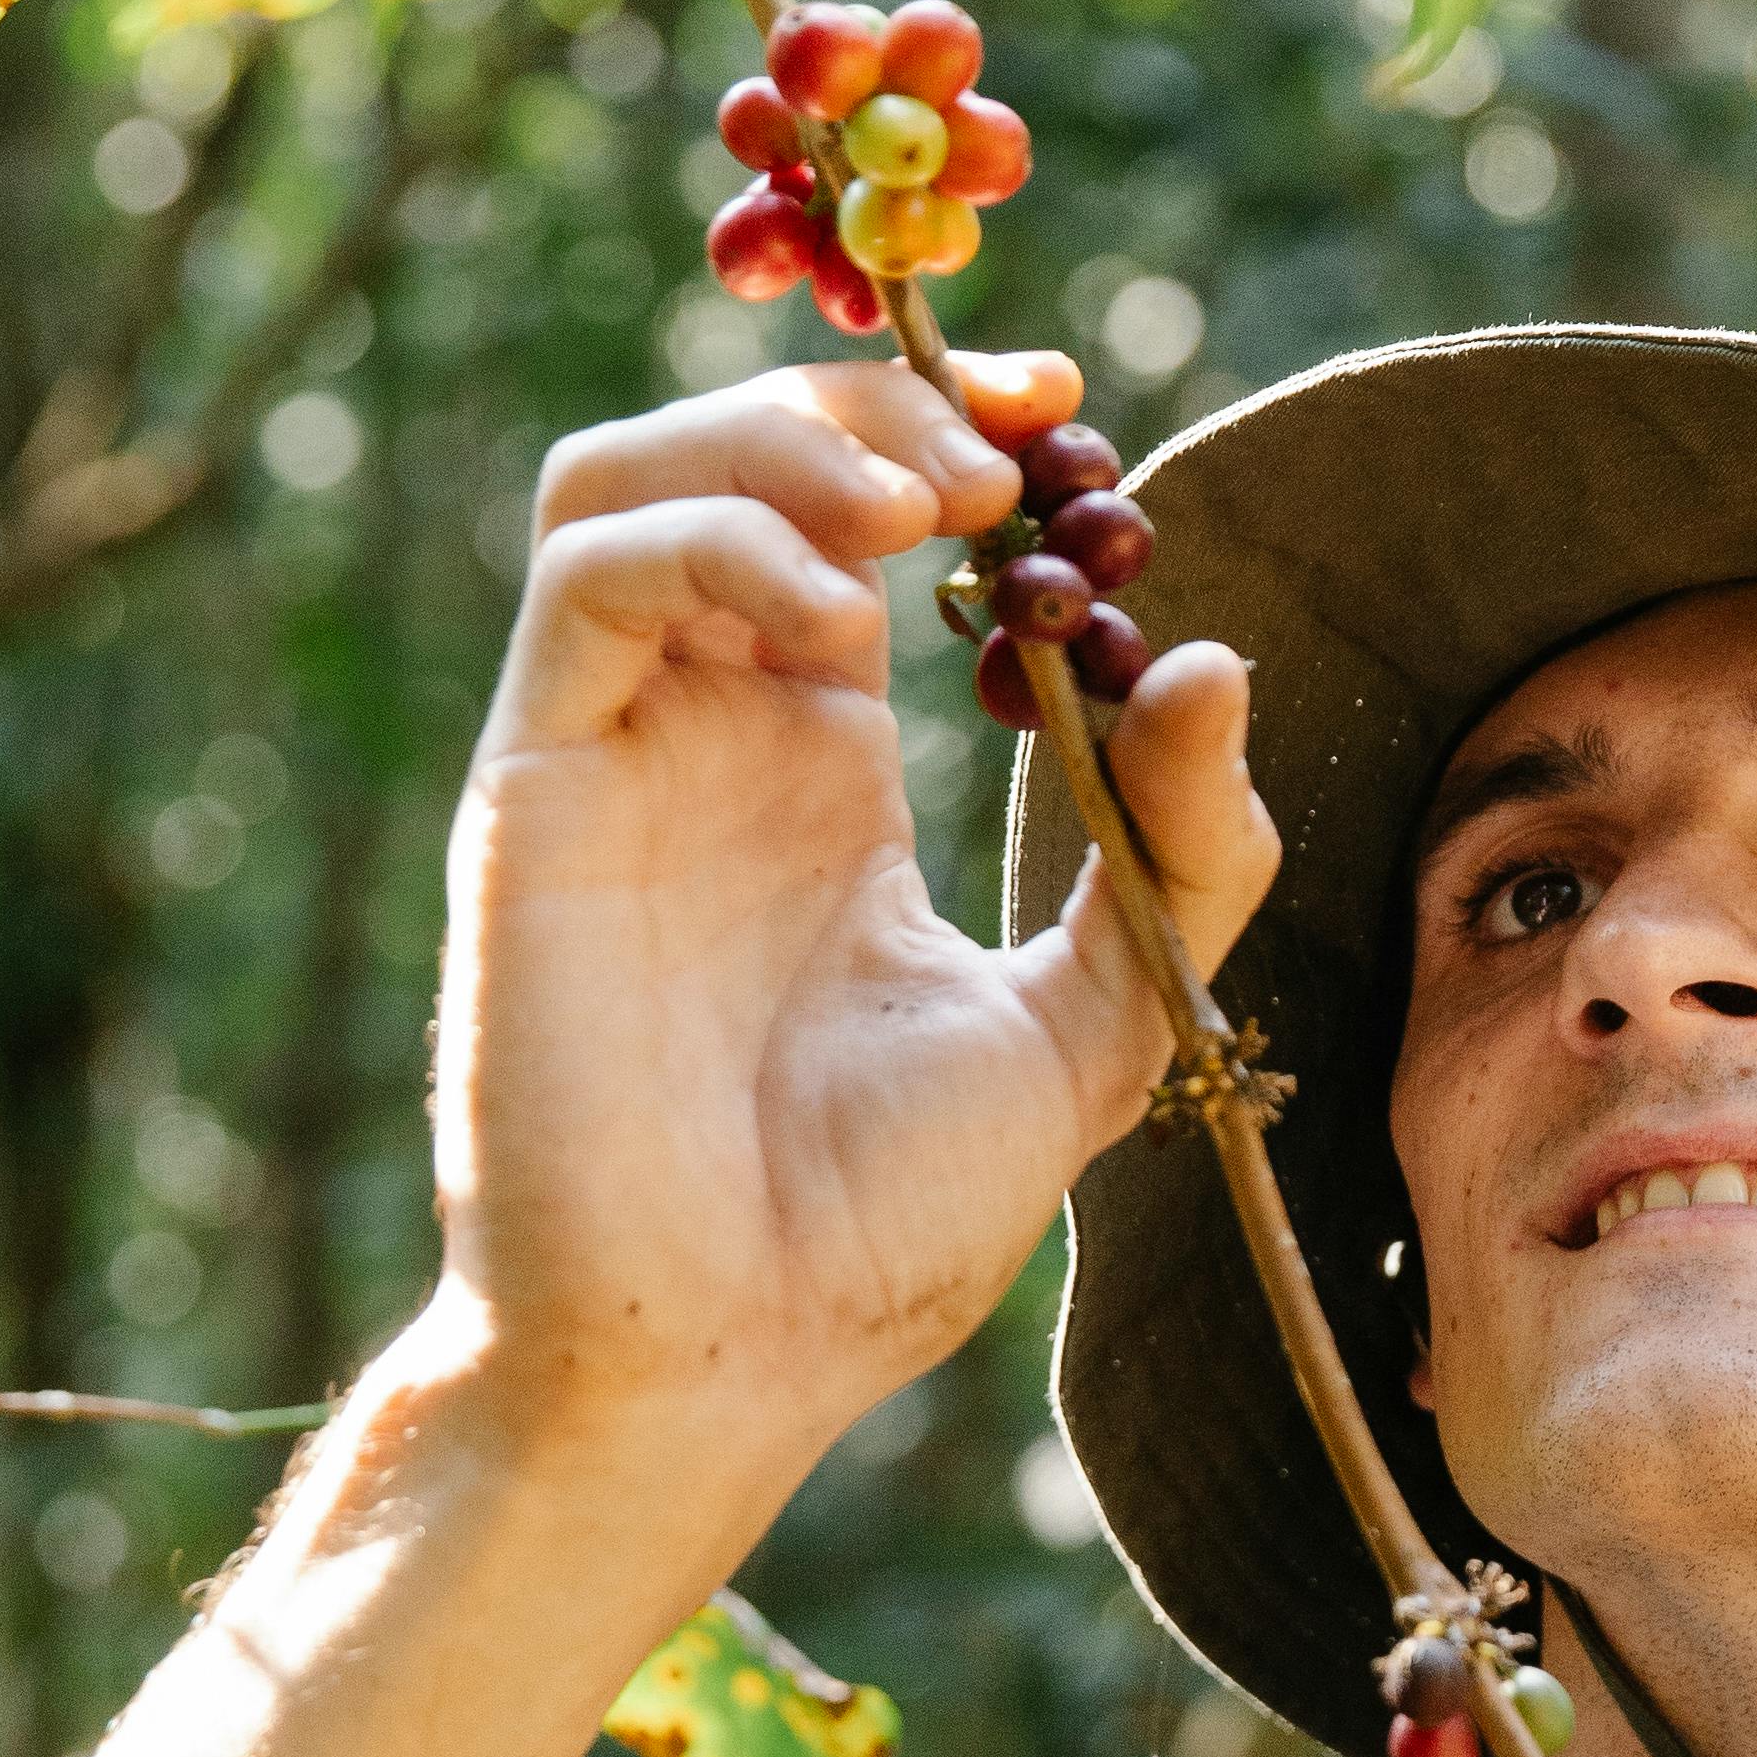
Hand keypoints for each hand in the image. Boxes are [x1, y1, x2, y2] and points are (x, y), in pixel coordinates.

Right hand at [426, 350, 1277, 1525]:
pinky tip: (836, 604)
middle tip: (1016, 459)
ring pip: (630, 474)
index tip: (1070, 428)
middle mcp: (706, 734)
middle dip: (875, 401)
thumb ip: (1179, 856)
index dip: (947, 429)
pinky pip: (587, 576)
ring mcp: (615, 751)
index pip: (849, 514)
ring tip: (925, 503)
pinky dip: (714, 536)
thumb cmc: (877, 1226)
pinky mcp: (537, 787)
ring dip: (779, 438)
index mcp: (816, 766)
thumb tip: (1220, 663)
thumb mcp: (1094, 1026)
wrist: (725, 1355)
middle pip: (735, 451)